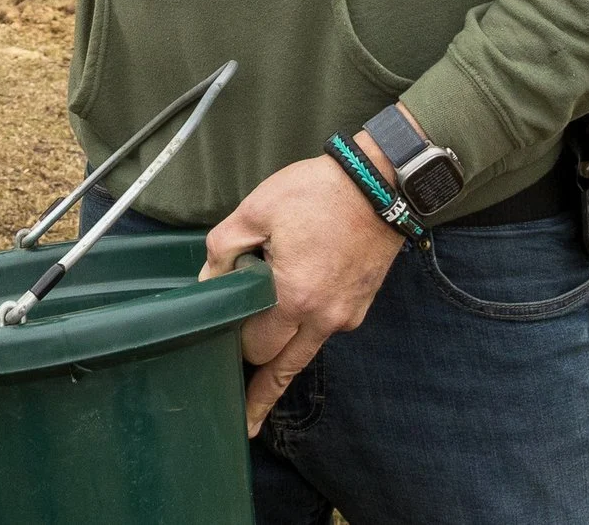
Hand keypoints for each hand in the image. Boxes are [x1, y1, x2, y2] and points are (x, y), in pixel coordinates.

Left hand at [204, 143, 405, 436]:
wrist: (379, 185)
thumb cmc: (317, 194)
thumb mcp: (256, 211)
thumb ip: (224, 249)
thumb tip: (209, 282)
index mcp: (294, 297)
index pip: (255, 348)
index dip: (232, 347)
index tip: (214, 359)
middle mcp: (323, 318)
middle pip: (281, 370)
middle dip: (256, 383)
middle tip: (232, 403)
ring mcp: (345, 317)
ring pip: (304, 356)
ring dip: (279, 373)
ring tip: (256, 404)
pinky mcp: (358, 308)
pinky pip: (322, 333)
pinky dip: (302, 337)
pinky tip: (286, 330)